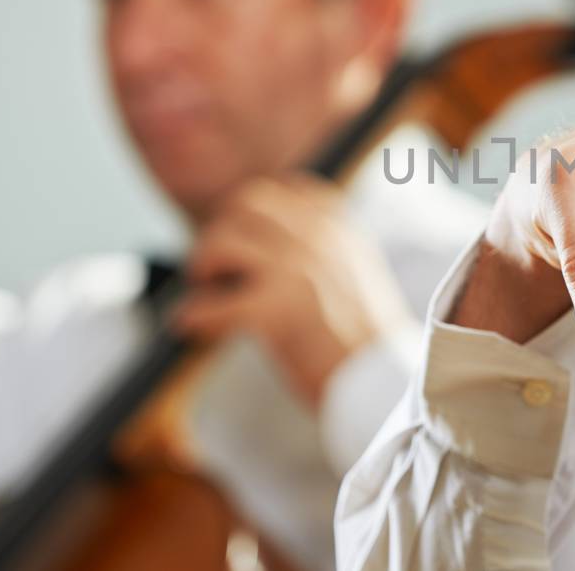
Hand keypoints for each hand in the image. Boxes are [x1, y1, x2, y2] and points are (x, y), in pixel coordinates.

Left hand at [173, 174, 414, 408]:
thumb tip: (278, 249)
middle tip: (218, 262)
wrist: (383, 385)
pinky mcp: (276, 311)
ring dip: (204, 264)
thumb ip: (327, 253)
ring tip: (206, 289)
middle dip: (225, 228)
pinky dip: (194, 316)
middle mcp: (319, 240)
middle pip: (248, 202)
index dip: (261, 209)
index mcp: (341, 231)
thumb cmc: (368, 343)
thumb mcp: (358, 277)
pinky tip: (191, 326)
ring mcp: (296, 271)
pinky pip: (210, 305)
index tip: (247, 230)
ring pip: (222, 241)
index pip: (292, 188)